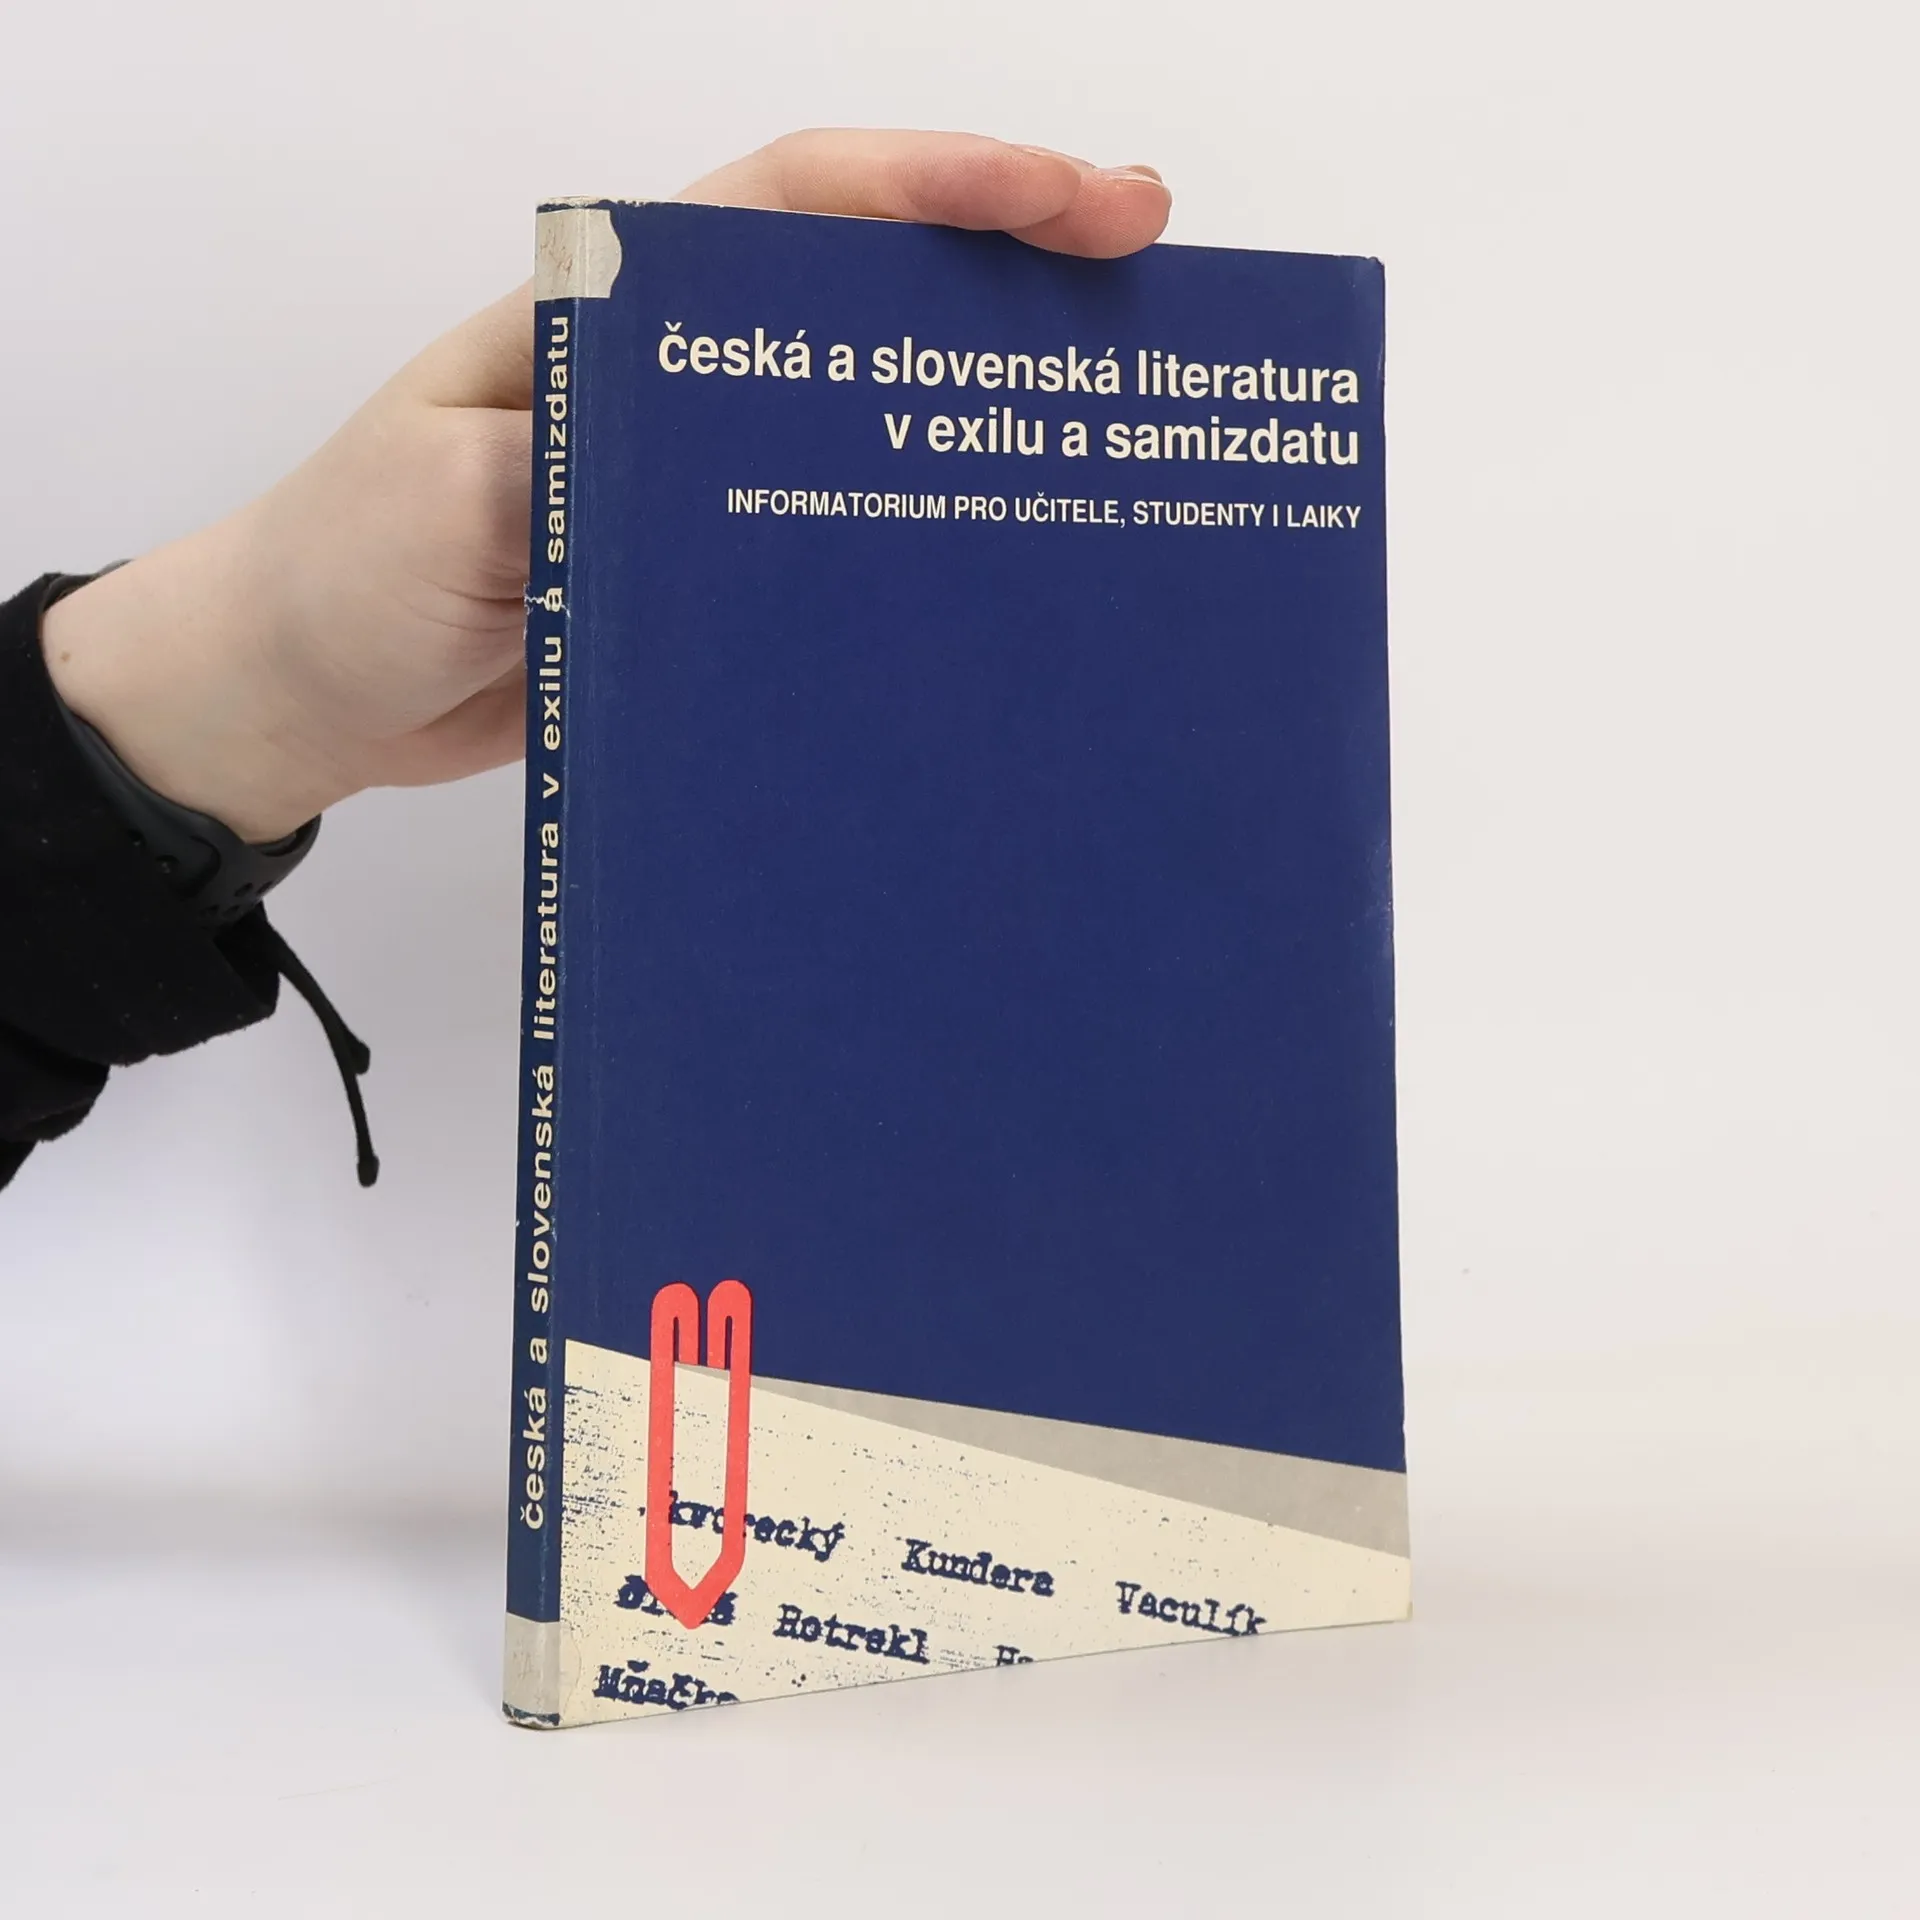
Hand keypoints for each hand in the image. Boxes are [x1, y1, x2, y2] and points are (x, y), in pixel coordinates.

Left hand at [41, 132, 1170, 842]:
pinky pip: (833, 528)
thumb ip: (564, 462)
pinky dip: (916, 529)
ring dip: (982, 399)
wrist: (300, 692)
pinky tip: (991, 565)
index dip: (950, 187)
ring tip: (1109, 419)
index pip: (806, 205)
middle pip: (873, 285)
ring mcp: (699, 475)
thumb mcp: (437, 502)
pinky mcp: (705, 572)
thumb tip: (701, 458)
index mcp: (617, 314)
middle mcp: (679, 377)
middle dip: (1014, 271)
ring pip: (870, 406)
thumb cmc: (342, 569)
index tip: (1082, 201)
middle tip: (1149, 295)